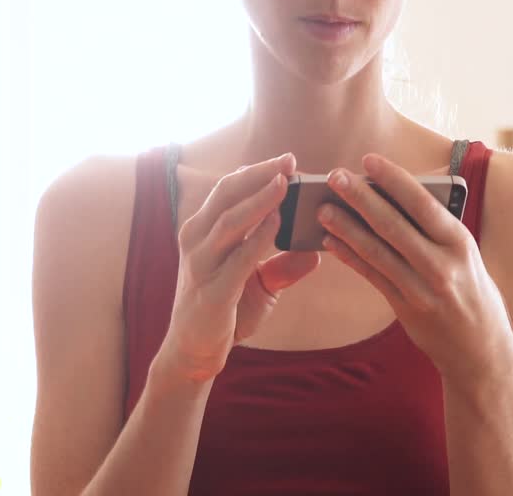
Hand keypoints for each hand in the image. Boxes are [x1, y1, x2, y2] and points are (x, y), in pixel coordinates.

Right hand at [158, 153, 320, 383]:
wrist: (195, 353)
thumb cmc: (225, 309)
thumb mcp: (259, 283)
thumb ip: (285, 265)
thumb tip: (317, 250)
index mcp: (202, 231)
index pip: (228, 189)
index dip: (256, 171)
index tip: (287, 160)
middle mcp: (196, 241)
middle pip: (226, 195)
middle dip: (259, 174)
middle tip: (290, 160)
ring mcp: (200, 266)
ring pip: (229, 221)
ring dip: (259, 200)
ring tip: (284, 183)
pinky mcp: (212, 293)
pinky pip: (237, 258)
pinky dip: (258, 238)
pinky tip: (278, 223)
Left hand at [317, 154, 512, 383]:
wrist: (482, 351)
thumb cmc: (474, 292)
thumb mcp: (468, 255)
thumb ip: (438, 230)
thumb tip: (396, 197)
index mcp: (461, 242)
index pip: (423, 203)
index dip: (393, 179)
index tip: (368, 160)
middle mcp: (442, 265)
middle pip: (393, 225)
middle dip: (361, 198)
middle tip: (334, 176)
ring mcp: (422, 290)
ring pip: (377, 251)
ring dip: (346, 228)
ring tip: (322, 209)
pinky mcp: (405, 309)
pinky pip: (372, 277)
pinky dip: (350, 257)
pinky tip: (332, 242)